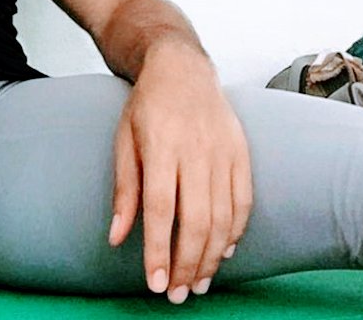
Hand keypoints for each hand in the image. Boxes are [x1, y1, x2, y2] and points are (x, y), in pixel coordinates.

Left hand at [108, 45, 252, 303]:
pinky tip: (224, 252)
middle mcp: (196, 149)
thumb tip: (117, 238)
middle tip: (179, 295)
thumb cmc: (147, 105)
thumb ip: (124, 190)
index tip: (156, 284)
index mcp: (161, 145)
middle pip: (196, 219)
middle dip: (188, 263)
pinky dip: (236, 231)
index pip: (160, 208)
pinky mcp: (242, 152)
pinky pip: (244, 200)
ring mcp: (223, 150)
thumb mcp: (123, 139)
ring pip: (224, 216)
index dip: (158, 250)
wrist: (182, 67)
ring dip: (213, 256)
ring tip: (200, 283)